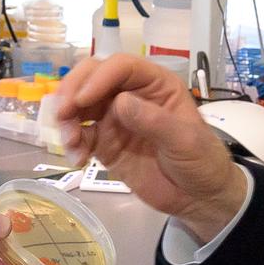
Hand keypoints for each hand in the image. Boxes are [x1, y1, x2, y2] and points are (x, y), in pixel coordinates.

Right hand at [53, 55, 247, 241]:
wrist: (198, 197)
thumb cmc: (201, 160)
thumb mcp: (184, 141)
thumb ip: (154, 121)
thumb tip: (120, 102)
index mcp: (156, 84)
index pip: (121, 67)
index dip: (98, 78)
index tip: (81, 100)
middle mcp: (131, 94)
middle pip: (92, 78)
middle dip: (72, 93)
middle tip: (62, 116)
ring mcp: (115, 118)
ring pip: (80, 105)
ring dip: (67, 120)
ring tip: (71, 143)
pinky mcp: (104, 142)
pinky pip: (80, 135)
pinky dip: (71, 144)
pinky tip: (77, 159)